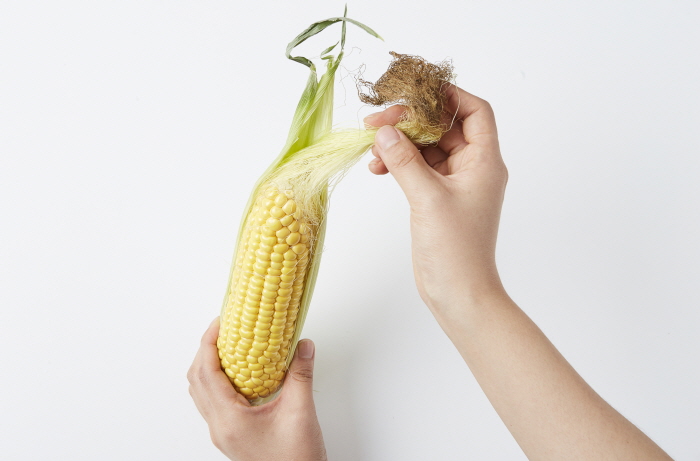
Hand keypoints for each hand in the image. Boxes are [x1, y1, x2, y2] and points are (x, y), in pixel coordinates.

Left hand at [188, 318, 326, 460]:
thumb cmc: (296, 459)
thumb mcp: (300, 411)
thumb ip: (300, 374)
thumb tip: (303, 345)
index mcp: (229, 419)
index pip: (207, 373)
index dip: (209, 343)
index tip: (220, 322)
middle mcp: (220, 426)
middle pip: (197, 380)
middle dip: (206, 350)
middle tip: (223, 329)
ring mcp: (223, 432)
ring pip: (203, 392)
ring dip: (210, 365)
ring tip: (228, 345)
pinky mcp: (231, 434)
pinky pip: (214, 402)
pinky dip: (219, 381)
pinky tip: (239, 372)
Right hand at [365, 85, 507, 322]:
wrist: (459, 293)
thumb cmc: (456, 250)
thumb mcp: (428, 199)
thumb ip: (405, 162)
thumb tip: (384, 132)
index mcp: (484, 161)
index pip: (475, 112)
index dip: (449, 96)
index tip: (415, 91)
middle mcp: (473, 168)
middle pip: (443, 127)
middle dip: (411, 120)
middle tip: (377, 121)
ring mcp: (455, 183)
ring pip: (426, 148)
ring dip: (400, 143)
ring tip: (372, 145)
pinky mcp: (437, 198)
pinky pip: (417, 169)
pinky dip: (398, 163)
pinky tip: (377, 167)